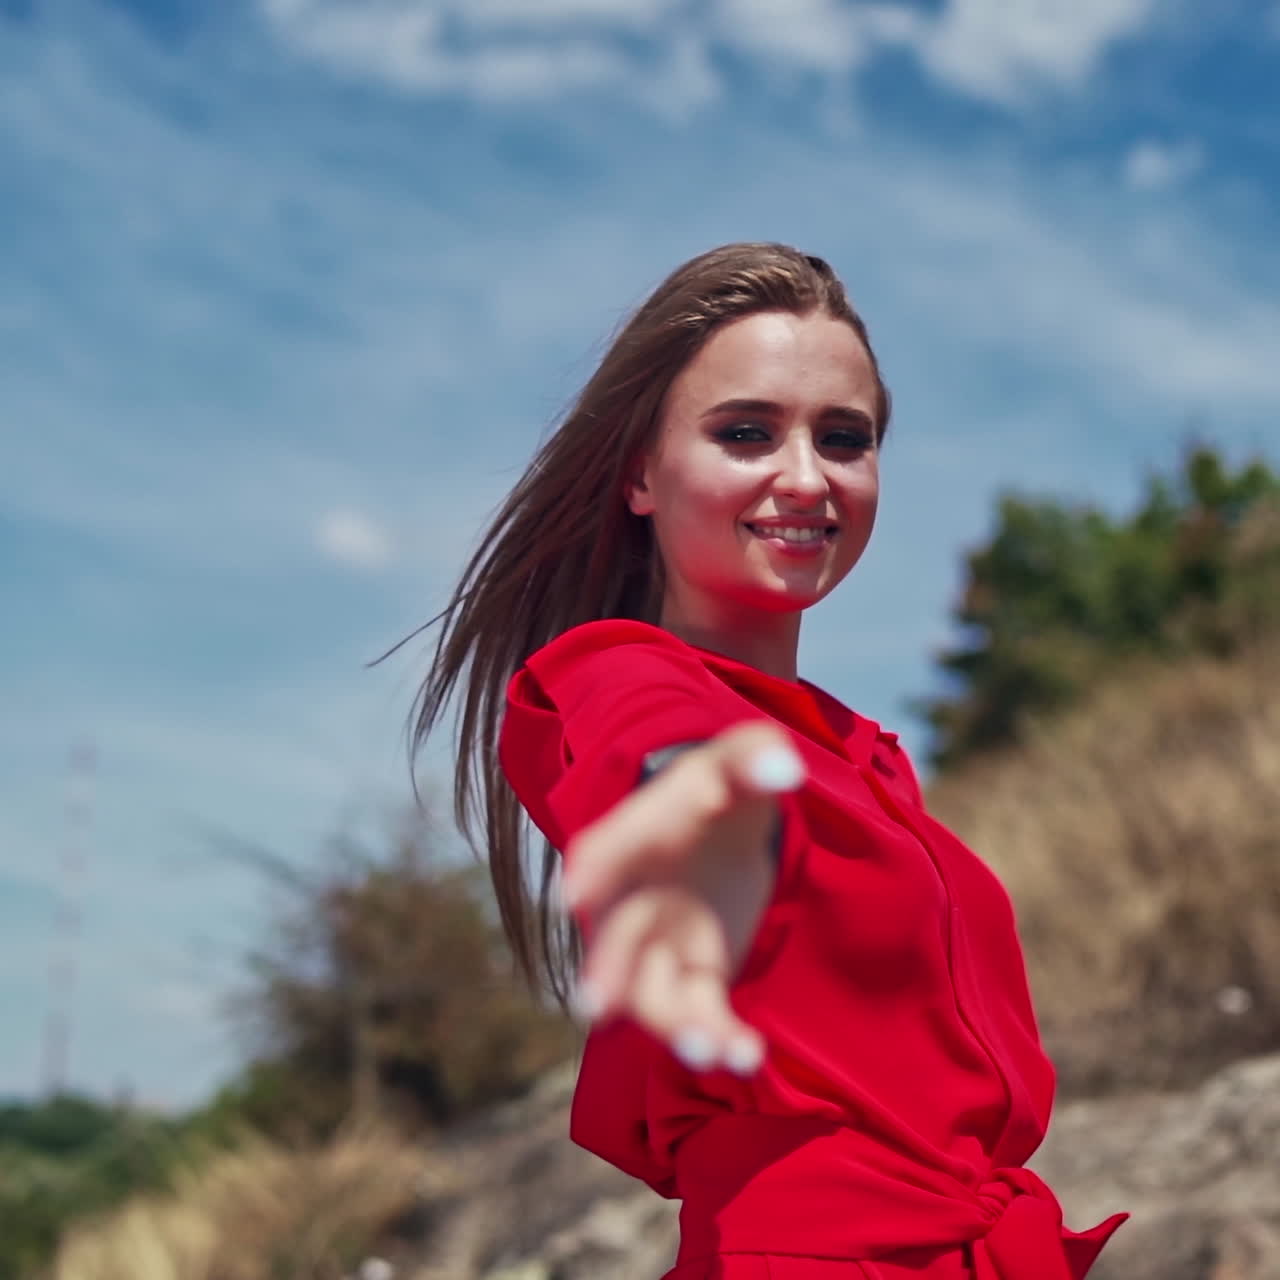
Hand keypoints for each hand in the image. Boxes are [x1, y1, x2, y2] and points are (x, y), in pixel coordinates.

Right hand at [562, 722, 804, 1075]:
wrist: (728, 822)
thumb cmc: (727, 780)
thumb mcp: (743, 757)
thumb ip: (756, 757)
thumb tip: (780, 767)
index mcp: (639, 835)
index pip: (606, 849)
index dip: (592, 870)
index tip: (572, 895)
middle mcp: (636, 898)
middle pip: (614, 940)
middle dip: (606, 972)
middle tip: (597, 1006)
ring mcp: (663, 943)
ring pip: (654, 993)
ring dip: (672, 1025)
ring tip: (707, 1051)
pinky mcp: (699, 975)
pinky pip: (701, 1014)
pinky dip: (720, 1039)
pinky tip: (748, 1056)